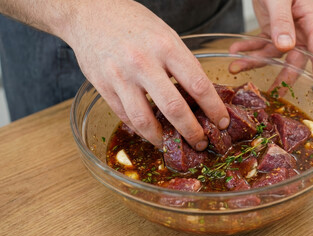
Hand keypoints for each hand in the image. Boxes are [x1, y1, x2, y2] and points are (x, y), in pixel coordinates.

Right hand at [62, 1, 229, 149]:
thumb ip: (183, 63)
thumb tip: (201, 94)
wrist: (91, 11)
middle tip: (201, 143)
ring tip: (173, 145)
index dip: (214, 108)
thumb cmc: (134, 23)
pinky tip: (151, 133)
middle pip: (174, 107)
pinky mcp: (103, 86)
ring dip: (163, 139)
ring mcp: (121, 76)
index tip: (222, 122)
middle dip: (192, 131)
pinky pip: (125, 117)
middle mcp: (144, 62)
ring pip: (145, 120)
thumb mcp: (166, 34)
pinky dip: (141, 130)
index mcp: (166, 46)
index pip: (198, 85)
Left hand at [229, 0, 312, 99]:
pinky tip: (234, 52)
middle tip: (273, 92)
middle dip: (283, 76)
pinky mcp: (273, 31)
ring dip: (254, 62)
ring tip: (235, 67)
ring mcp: (287, 32)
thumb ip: (282, 21)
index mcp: (311, 20)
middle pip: (297, 59)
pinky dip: (247, 49)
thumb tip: (286, 48)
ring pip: (274, 55)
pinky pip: (261, 46)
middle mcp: (302, 30)